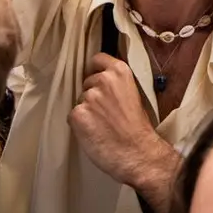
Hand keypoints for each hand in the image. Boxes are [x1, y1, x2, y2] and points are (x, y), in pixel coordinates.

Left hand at [69, 53, 167, 187]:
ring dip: (86, 111)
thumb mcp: (133, 94)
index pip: (97, 59)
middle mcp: (102, 80)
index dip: (96, 71)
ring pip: (80, 100)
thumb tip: (101, 82)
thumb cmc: (139, 128)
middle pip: (87, 82)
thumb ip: (117, 84)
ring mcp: (88, 97)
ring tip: (101, 125)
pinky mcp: (77, 114)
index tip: (99, 80)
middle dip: (93, 95)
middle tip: (105, 112)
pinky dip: (80, 125)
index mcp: (119, 71)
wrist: (138, 153)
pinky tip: (94, 133)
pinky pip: (73, 116)